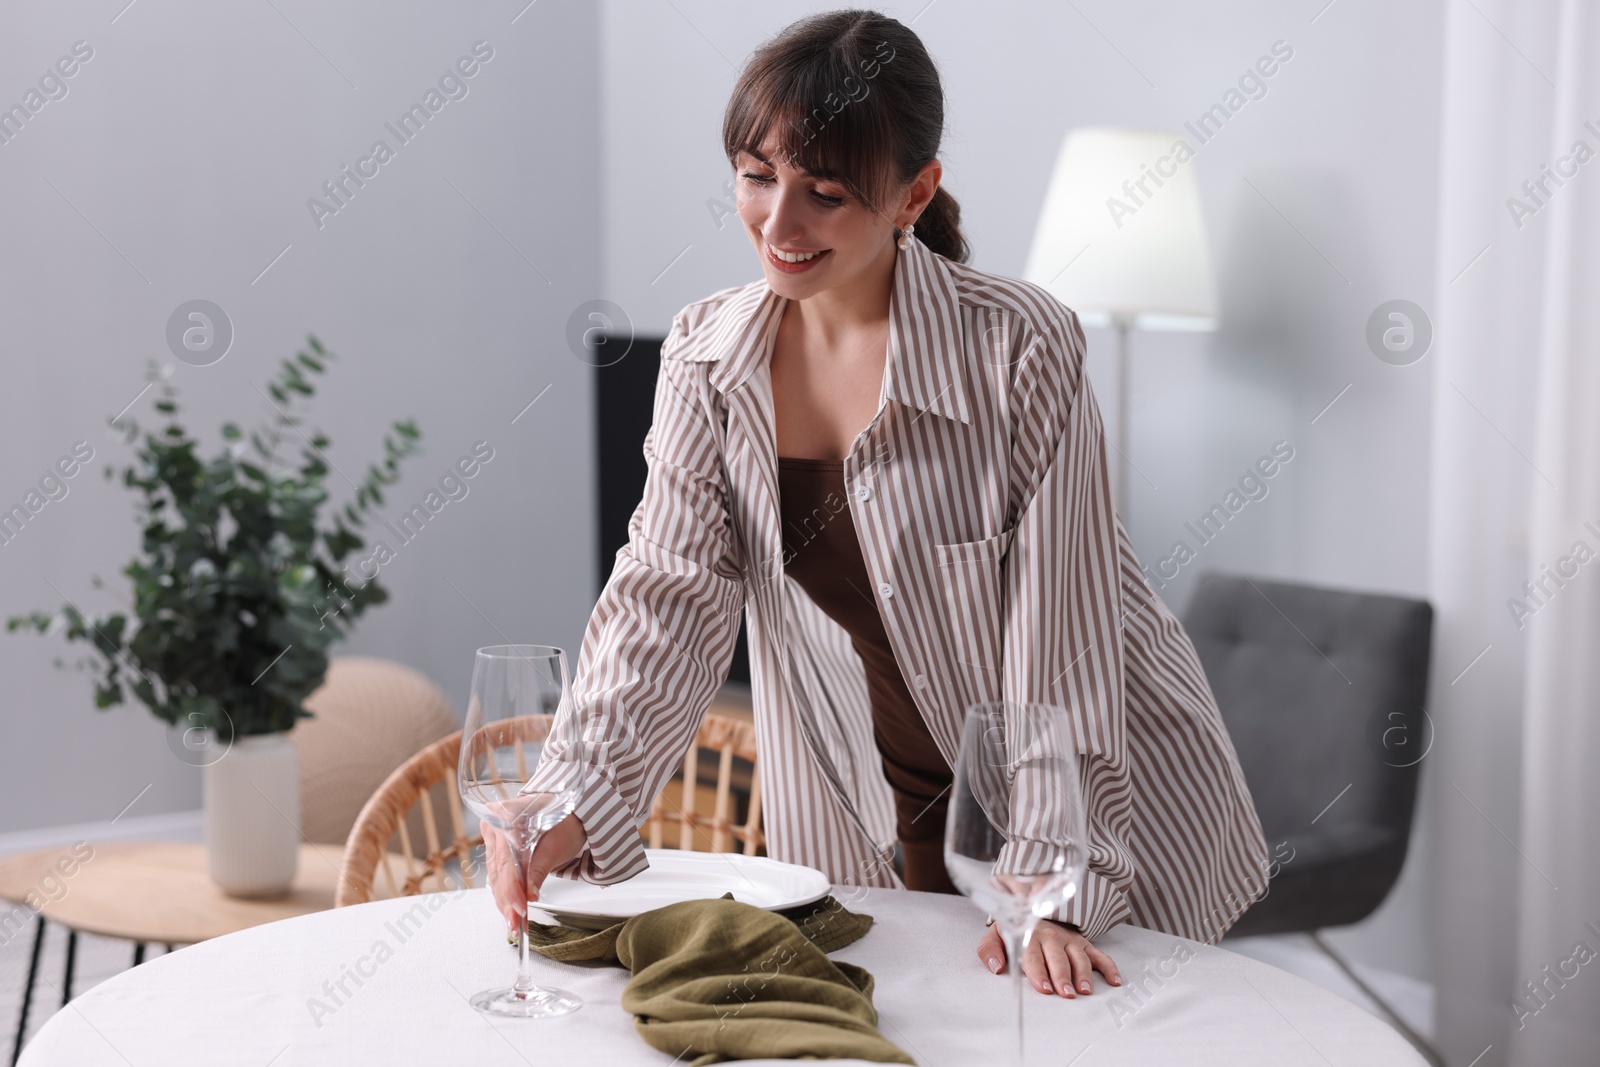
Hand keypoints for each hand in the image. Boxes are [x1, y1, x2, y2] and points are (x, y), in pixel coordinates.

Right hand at [483, 806, 585, 932]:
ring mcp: (493, 837)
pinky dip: (506, 895)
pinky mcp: (496, 850)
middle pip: (499, 871)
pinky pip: (498, 876)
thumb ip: (540, 869)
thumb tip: (530, 894)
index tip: (520, 907)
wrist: (569, 813)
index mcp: (507, 816)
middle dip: (508, 902)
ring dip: (505, 903)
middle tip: (516, 924)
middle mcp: (495, 824)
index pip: (507, 860)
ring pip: (496, 877)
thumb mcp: (556, 845)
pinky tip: (511, 912)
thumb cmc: (565, 822)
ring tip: (515, 924)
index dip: (512, 888)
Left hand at [977, 918, 1121, 997]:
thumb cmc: (1014, 929)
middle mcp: (1051, 937)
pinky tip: (1115, 981)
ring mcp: (1070, 940)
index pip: (1033, 956)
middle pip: (1058, 958)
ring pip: (1079, 957)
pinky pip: (1099, 954)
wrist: (1032, 906)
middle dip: (1063, 976)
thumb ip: (989, 950)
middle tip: (1067, 993)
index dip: (1039, 972)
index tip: (1045, 988)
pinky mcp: (1083, 943)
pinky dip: (1109, 967)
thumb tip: (996, 967)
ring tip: (1086, 990)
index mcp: (1029, 936)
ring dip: (1084, 974)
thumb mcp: (995, 935)